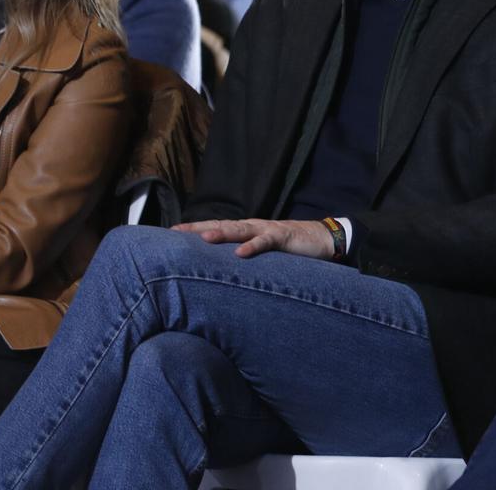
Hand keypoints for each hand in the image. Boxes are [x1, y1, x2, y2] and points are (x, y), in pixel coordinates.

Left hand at [172, 219, 335, 259]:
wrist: (324, 239)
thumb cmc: (292, 247)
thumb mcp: (265, 252)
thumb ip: (246, 256)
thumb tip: (223, 268)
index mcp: (248, 230)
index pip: (217, 227)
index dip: (194, 229)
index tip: (171, 233)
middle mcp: (254, 226)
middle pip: (222, 225)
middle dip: (198, 229)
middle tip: (175, 233)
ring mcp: (269, 230)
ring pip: (241, 230)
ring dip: (222, 234)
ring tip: (204, 238)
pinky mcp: (284, 237)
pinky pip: (266, 242)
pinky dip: (254, 246)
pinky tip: (241, 253)